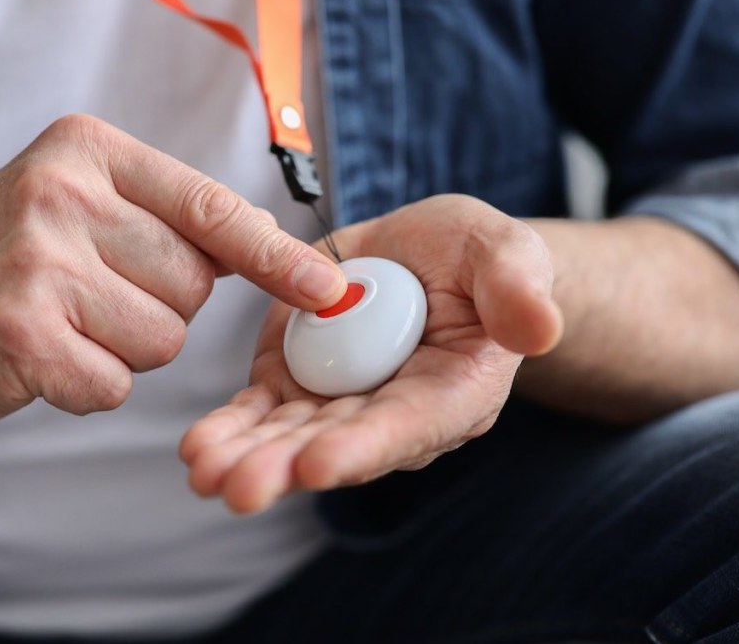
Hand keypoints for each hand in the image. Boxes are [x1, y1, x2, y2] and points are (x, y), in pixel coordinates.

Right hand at [0, 115, 344, 427]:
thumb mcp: (72, 203)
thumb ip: (163, 215)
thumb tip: (268, 238)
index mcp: (86, 150)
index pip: (211, 206)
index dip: (276, 253)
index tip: (328, 286)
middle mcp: (63, 195)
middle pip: (193, 283)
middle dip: (159, 305)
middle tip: (86, 295)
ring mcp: (38, 263)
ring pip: (163, 339)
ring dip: (124, 349)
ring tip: (59, 323)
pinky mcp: (20, 333)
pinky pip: (114, 385)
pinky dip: (85, 386)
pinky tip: (37, 359)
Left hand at [180, 195, 562, 512]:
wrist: (426, 255)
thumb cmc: (474, 257)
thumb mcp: (504, 251)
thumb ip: (518, 288)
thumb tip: (541, 330)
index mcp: (453, 390)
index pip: (409, 425)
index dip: (365, 447)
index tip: (319, 465)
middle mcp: (393, 411)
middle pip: (338, 445)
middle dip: (287, 467)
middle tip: (239, 487)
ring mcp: (339, 400)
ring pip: (290, 436)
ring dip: (247, 457)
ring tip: (204, 472)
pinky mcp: (296, 380)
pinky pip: (261, 410)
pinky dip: (231, 427)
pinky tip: (197, 448)